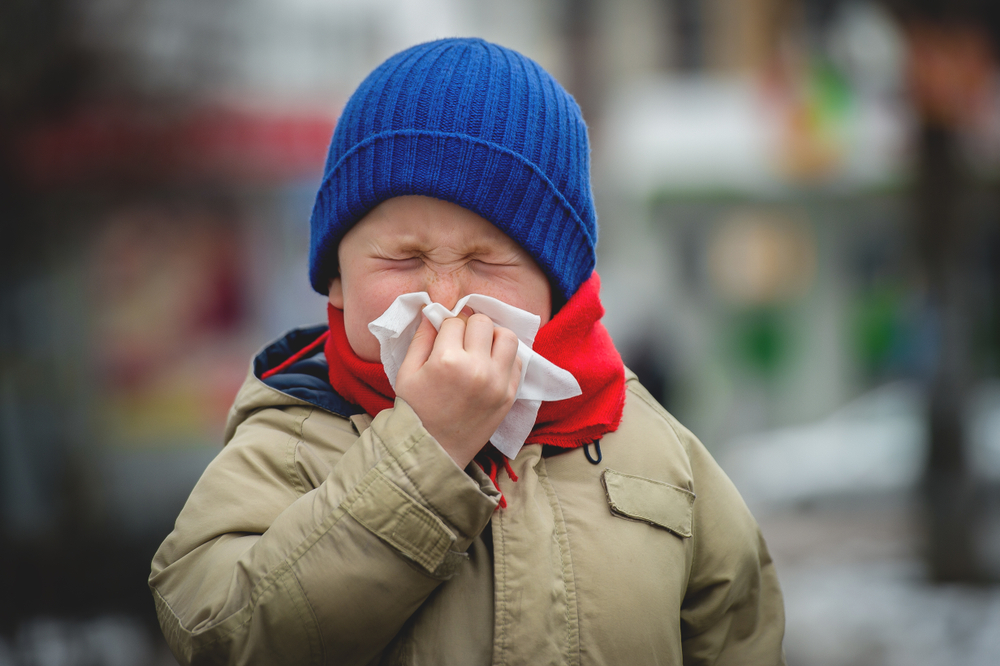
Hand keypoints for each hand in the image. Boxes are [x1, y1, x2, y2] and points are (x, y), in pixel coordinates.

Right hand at [394, 308, 521, 468]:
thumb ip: (422, 338)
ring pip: (507, 336)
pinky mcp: (510, 395)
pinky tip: (489, 365)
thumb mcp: (407, 371)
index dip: (446, 325)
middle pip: (483, 322)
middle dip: (470, 325)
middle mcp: (477, 368)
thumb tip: (433, 312)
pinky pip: (517, 361)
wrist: (434, 451)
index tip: (443, 336)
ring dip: (492, 336)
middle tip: (460, 340)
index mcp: (447, 360)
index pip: (455, 320)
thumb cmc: (414, 411)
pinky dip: (505, 357)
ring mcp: (498, 383)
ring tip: (480, 348)